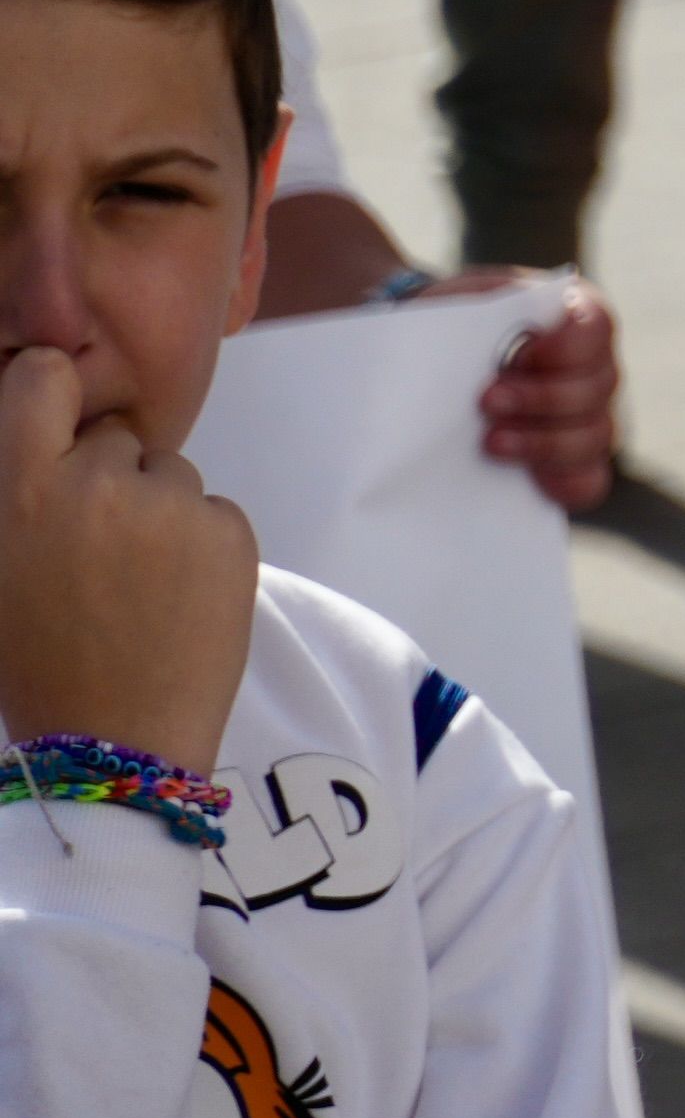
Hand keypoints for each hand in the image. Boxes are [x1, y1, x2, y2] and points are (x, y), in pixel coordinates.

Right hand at [0, 347, 257, 768]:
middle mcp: (97, 481)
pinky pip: (212, 511)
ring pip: (169, 473)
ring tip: (135, 583)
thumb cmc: (34, 659)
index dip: (53, 392)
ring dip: (157, 510)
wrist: (111, 740)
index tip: (57, 418)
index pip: (44, 377)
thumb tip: (37, 447)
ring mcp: (171, 505)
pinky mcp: (230, 531)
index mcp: (21, 487)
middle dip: (108, 475)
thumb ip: (18, 493)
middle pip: (115, 436)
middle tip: (94, 549)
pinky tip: (174, 597)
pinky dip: (200, 542)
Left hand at [455, 269, 618, 512]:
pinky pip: (589, 480)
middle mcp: (595, 366)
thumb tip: (484, 331)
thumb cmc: (453, 323)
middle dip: (543, 398)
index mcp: (576, 316)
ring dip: (543, 442)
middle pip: (598, 388)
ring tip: (491, 442)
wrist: (431, 359)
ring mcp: (590, 416)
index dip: (565, 348)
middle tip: (487, 400)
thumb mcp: (463, 301)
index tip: (519, 355)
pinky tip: (528, 480)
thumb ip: (483, 307)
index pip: (596, 329)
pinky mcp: (573, 460)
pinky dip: (564, 483)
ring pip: (596, 436)